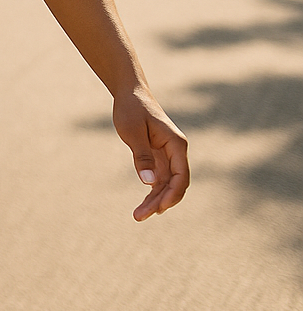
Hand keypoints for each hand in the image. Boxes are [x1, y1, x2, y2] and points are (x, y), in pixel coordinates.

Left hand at [112, 88, 189, 220]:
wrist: (130, 94)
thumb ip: (142, 155)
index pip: (181, 176)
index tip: (159, 208)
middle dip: (160, 202)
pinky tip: (143, 205)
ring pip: (166, 185)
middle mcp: (176, 152)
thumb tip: (149, 182)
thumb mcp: (133, 131)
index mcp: (176, 144)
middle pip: (174, 184)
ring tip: (138, 216)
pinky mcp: (158, 157)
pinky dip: (152, 192)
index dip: (172, 194)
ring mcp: (168, 156)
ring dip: (155, 200)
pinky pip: (159, 179)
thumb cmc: (131, 109)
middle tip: (139, 216)